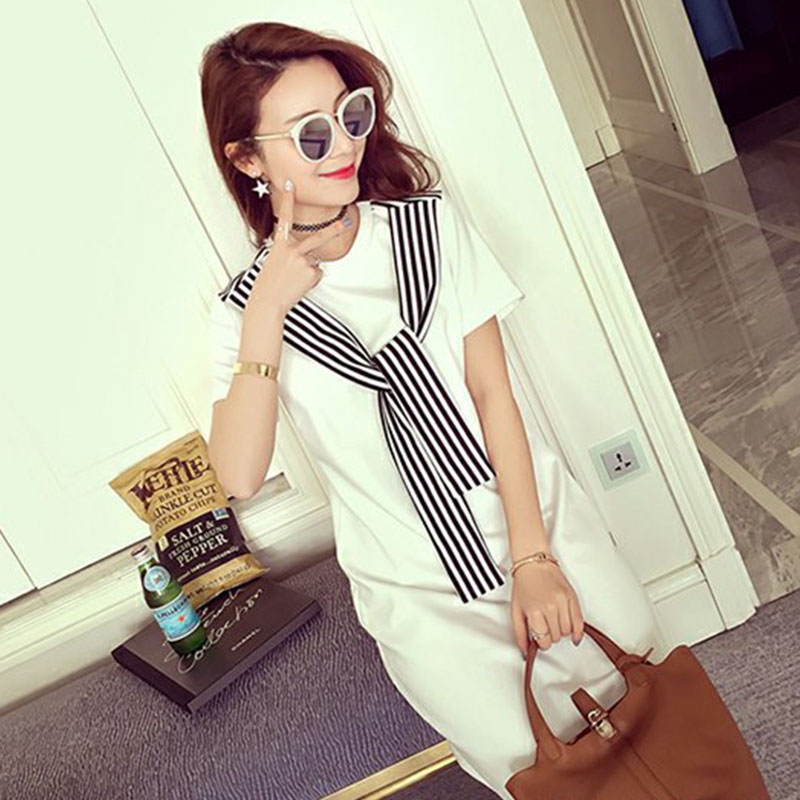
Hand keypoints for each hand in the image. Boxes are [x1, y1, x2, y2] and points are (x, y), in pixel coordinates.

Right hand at [250, 178, 349, 314]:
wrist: (267, 301)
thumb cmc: (267, 284)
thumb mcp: (273, 262)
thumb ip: (286, 252)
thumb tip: (303, 255)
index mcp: (279, 245)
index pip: (284, 219)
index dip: (288, 201)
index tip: (291, 186)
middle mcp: (292, 250)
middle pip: (317, 238)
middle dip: (333, 232)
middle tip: (344, 224)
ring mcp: (303, 262)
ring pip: (314, 260)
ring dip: (308, 268)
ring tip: (295, 277)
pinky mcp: (311, 274)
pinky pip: (316, 274)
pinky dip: (309, 280)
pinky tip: (298, 285)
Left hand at [510, 559, 584, 655]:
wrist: (534, 562)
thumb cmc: (523, 584)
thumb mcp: (516, 609)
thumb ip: (520, 633)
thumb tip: (524, 651)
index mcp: (534, 611)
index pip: (543, 640)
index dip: (541, 642)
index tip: (540, 637)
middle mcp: (550, 607)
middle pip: (556, 637)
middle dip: (550, 635)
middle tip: (545, 625)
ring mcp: (563, 602)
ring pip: (567, 631)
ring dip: (561, 631)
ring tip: (554, 622)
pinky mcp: (572, 597)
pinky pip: (579, 622)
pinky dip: (578, 632)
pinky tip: (574, 636)